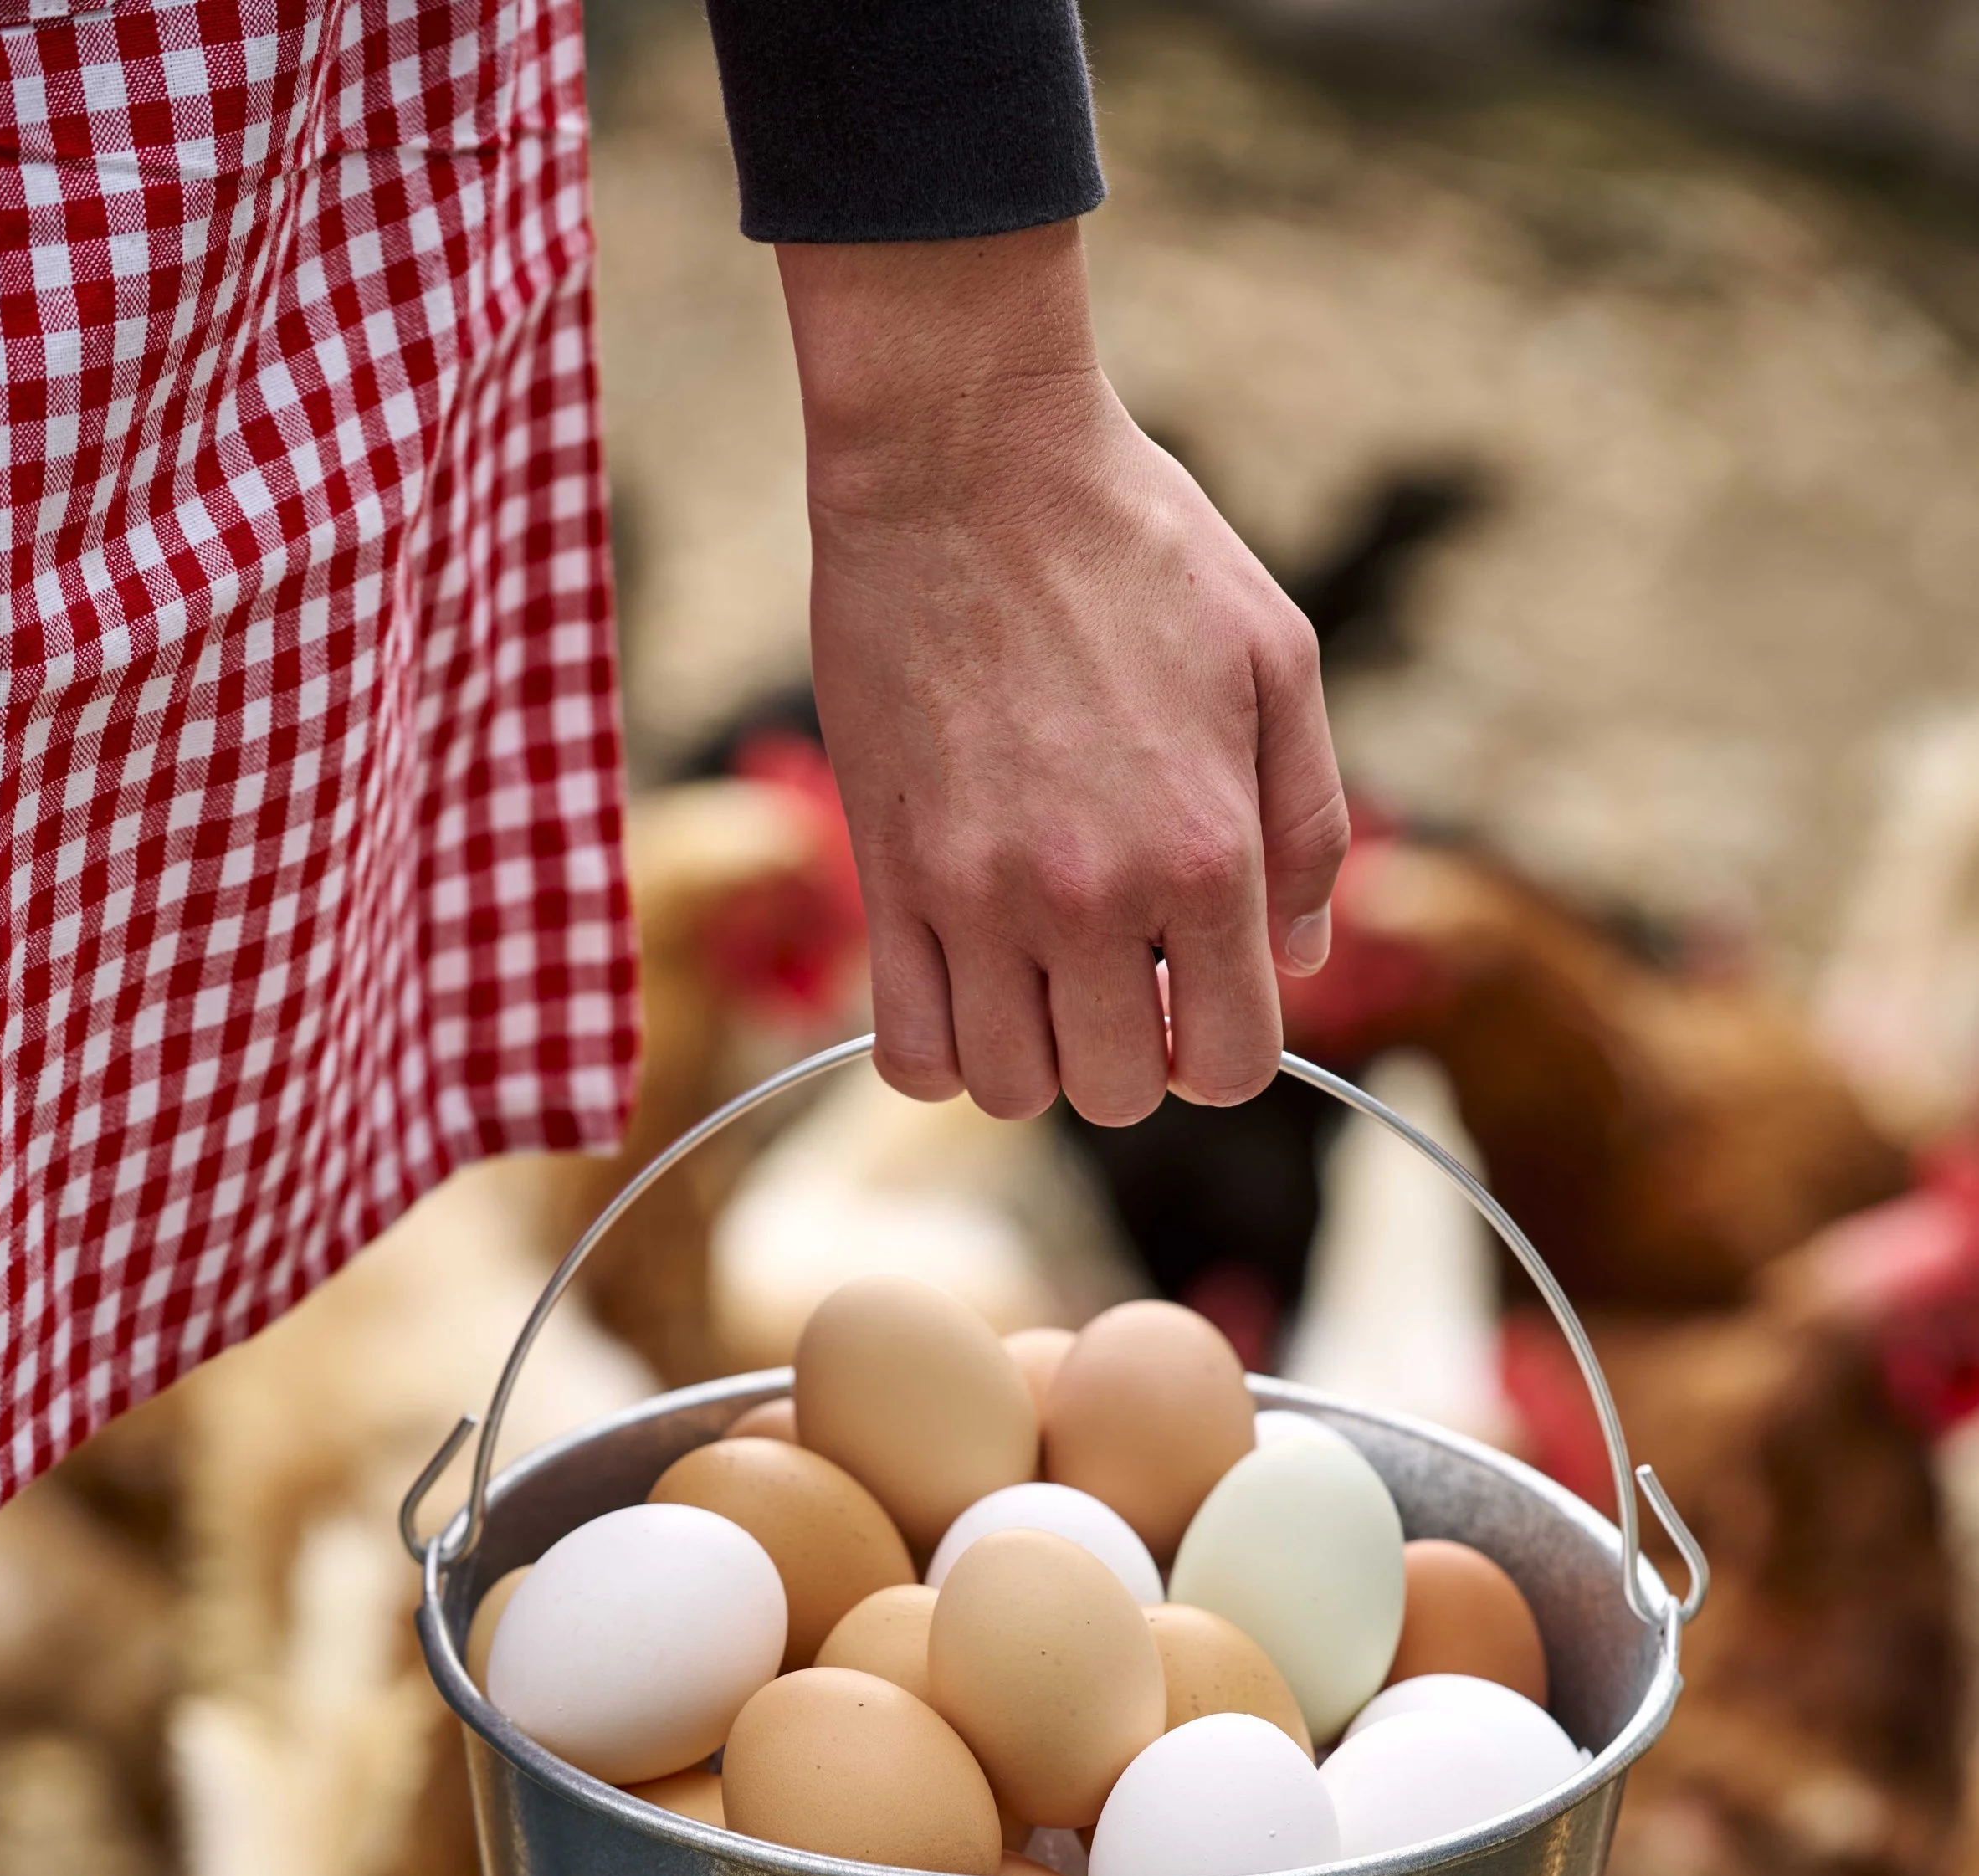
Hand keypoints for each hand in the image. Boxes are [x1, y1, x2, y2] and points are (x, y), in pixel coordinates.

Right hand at [776, 225, 1346, 1127]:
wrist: (967, 459)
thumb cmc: (1133, 542)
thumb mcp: (1277, 659)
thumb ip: (1305, 822)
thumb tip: (1294, 956)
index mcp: (1204, 853)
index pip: (1230, 1062)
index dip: (1218, 1054)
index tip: (1192, 999)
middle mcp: (1092, 897)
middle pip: (1117, 1094)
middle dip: (1128, 1058)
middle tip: (1112, 976)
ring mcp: (981, 896)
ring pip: (1009, 1091)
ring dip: (1033, 1060)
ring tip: (1036, 979)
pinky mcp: (891, 876)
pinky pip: (905, 1049)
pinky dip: (938, 1054)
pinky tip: (961, 990)